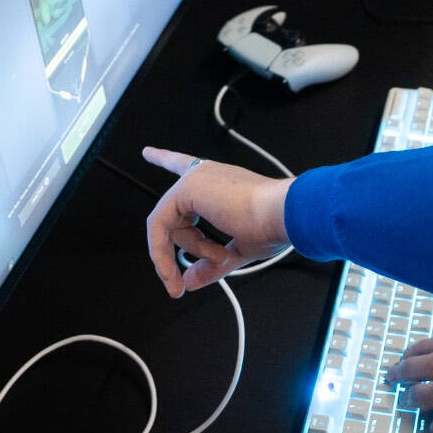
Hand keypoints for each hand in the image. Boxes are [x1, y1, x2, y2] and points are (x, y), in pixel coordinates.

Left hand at [141, 147, 291, 297]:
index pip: (188, 166)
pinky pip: (158, 225)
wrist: (284, 214)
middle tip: (182, 282)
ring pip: (167, 224)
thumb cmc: (273, 225)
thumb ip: (210, 265)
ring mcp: (196, 179)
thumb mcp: (238, 251)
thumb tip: (189, 280)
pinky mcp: (187, 188)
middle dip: (186, 250)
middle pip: (177, 217)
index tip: (147, 151)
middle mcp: (207, 175)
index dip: (165, 158)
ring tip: (216, 260)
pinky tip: (171, 270)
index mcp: (222, 183)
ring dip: (182, 253)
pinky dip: (161, 253)